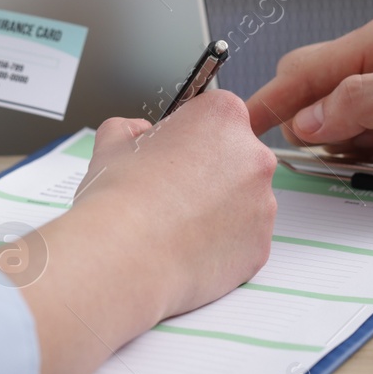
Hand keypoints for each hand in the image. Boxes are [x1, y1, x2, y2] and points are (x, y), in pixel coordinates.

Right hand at [10, 90, 276, 373]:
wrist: (116, 260)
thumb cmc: (111, 202)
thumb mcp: (110, 146)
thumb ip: (130, 129)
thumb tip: (137, 130)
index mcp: (220, 118)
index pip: (218, 114)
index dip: (191, 138)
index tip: (174, 157)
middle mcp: (252, 157)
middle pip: (237, 158)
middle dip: (207, 175)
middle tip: (167, 199)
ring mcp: (262, 206)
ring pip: (241, 204)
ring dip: (215, 215)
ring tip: (169, 231)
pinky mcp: (259, 250)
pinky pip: (241, 244)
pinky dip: (218, 250)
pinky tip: (182, 256)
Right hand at [247, 7, 372, 203]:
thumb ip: (361, 101)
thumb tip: (309, 118)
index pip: (309, 66)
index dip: (272, 99)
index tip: (241, 126)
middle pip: (318, 89)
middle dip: (306, 124)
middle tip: (305, 157)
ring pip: (339, 118)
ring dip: (337, 145)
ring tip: (360, 163)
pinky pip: (366, 138)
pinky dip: (361, 156)